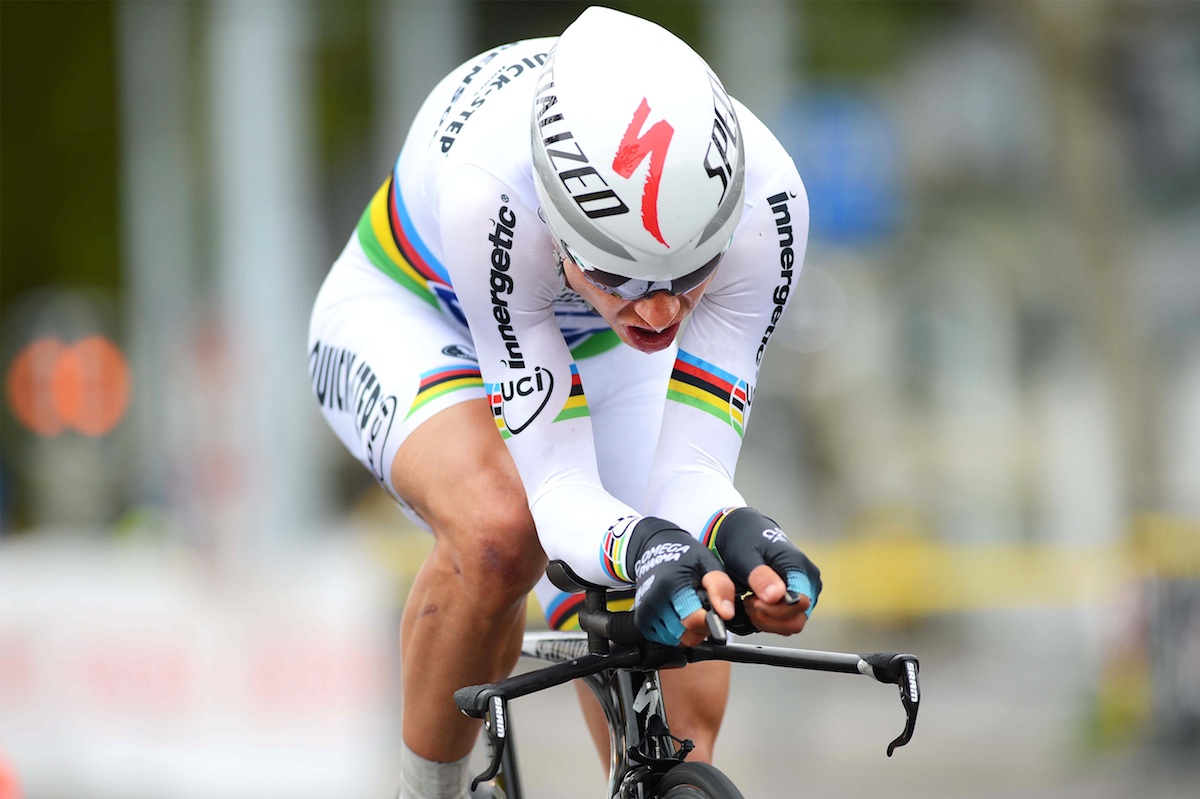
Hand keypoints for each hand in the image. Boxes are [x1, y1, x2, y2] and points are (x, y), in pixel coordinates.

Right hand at [628, 518, 734, 646]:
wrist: (654, 550)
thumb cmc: (683, 555)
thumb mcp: (708, 563)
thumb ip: (720, 587)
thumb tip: (726, 613)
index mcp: (669, 586)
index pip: (693, 621)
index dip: (710, 620)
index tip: (715, 612)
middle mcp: (653, 602)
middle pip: (685, 635)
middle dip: (701, 628)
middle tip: (703, 608)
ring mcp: (645, 613)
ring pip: (677, 640)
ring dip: (689, 631)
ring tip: (690, 609)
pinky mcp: (642, 622)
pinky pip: (666, 639)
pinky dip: (677, 632)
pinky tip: (679, 614)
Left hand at [706, 508, 820, 635]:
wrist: (745, 533)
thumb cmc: (746, 540)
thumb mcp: (746, 555)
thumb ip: (760, 576)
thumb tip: (777, 596)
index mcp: (800, 567)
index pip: (800, 603)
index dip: (775, 609)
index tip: (754, 600)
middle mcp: (808, 582)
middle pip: (797, 620)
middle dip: (769, 618)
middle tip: (749, 602)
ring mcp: (804, 593)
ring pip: (791, 625)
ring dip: (766, 621)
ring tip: (750, 601)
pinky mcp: (795, 601)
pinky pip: (785, 622)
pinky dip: (767, 620)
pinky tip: (755, 604)